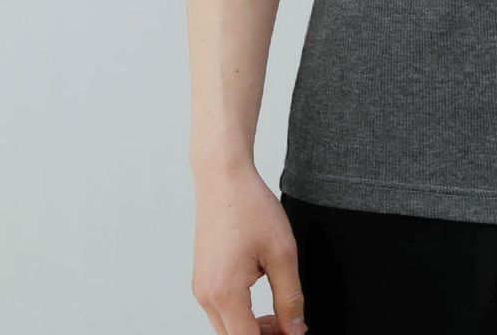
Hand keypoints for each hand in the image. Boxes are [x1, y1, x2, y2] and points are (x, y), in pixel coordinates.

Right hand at [191, 162, 306, 333]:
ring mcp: (201, 287)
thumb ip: (290, 297)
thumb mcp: (282, 252)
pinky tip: (261, 301)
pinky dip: (241, 314)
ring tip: (280, 315)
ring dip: (251, 329)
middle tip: (291, 327)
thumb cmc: (250, 206)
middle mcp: (206, 296)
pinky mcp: (202, 278)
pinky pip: (221, 310)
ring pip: (226, 327)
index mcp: (225, 293)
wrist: (223, 177)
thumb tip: (295, 330)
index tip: (294, 332)